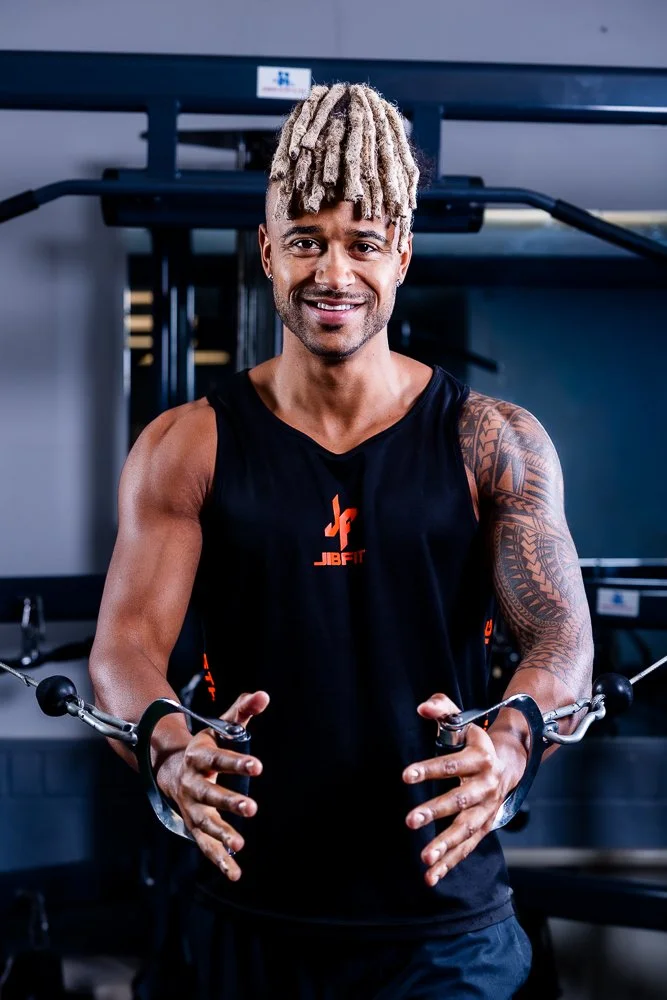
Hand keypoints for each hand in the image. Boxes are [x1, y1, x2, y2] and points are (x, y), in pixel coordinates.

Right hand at [158, 690, 268, 879]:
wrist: (170, 769)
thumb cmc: (204, 747)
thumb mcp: (220, 726)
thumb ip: (242, 710)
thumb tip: (264, 695)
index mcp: (197, 757)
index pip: (218, 758)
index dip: (236, 763)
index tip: (258, 766)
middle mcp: (191, 784)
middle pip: (209, 794)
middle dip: (228, 802)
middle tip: (252, 808)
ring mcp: (191, 807)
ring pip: (204, 823)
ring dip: (221, 833)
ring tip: (240, 844)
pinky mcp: (195, 826)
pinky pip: (205, 845)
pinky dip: (218, 859)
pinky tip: (235, 873)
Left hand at [403, 692, 522, 886]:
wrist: (510, 762)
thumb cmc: (475, 741)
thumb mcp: (461, 720)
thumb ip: (441, 709)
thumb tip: (422, 708)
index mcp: (481, 757)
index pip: (452, 763)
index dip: (429, 769)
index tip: (405, 776)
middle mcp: (487, 786)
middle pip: (461, 800)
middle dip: (435, 811)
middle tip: (410, 820)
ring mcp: (488, 809)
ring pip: (467, 830)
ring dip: (446, 845)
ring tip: (424, 858)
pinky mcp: (484, 826)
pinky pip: (467, 847)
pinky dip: (451, 863)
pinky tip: (431, 876)